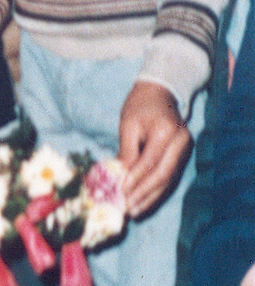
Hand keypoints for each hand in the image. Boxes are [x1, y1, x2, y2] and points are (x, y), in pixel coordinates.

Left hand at [118, 81, 191, 217]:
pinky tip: (144, 202)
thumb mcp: (128, 125)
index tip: (121, 193)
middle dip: (144, 194)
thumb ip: (127, 151)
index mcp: (166, 131)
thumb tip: (120, 177)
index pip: (150, 162)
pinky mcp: (183, 157)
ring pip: (168, 180)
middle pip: (163, 175)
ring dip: (151, 198)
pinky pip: (170, 178)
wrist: (160, 94)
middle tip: (127, 208)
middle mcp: (181, 143)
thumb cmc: (139, 107)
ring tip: (134, 211)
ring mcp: (185, 151)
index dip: (135, 179)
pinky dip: (157, 191)